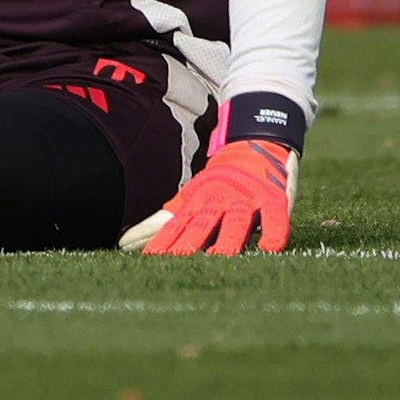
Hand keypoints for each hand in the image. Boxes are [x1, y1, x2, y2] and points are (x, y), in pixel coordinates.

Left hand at [119, 139, 296, 254]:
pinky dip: (273, 233)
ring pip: (236, 222)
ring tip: (219, 257)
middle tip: (178, 260)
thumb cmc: (220, 180)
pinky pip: (275, 219)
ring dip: (228, 240)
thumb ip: (164, 220)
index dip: (164, 242)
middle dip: (190, 241)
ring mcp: (247, 199)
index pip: (177, 224)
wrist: (256, 140)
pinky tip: (268, 249)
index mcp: (199, 201)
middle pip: (203, 223)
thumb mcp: (190, 197)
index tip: (149, 260)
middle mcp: (220, 199)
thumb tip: (124, 241)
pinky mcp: (273, 199)